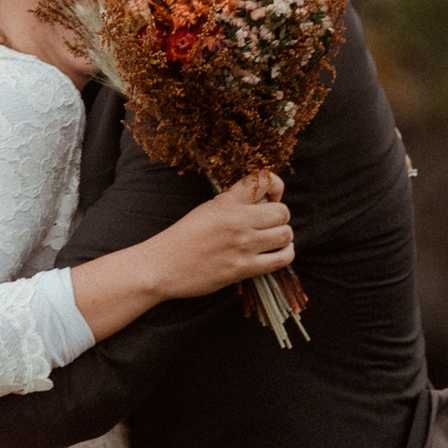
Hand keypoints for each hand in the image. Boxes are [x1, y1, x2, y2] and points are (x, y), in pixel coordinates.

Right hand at [151, 171, 292, 301]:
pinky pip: (282, 259)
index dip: (276, 187)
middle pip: (283, 212)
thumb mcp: (205, 210)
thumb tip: (261, 204)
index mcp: (226, 201)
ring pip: (286, 234)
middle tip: (269, 225)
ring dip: (283, 238)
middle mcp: (237, 220)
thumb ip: (232, 205)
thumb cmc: (181, 240)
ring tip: (272, 242)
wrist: (161, 266)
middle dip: (280, 218)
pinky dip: (285, 255)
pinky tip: (276, 255)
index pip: (265, 180)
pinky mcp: (243, 268)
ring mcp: (242, 245)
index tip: (271, 198)